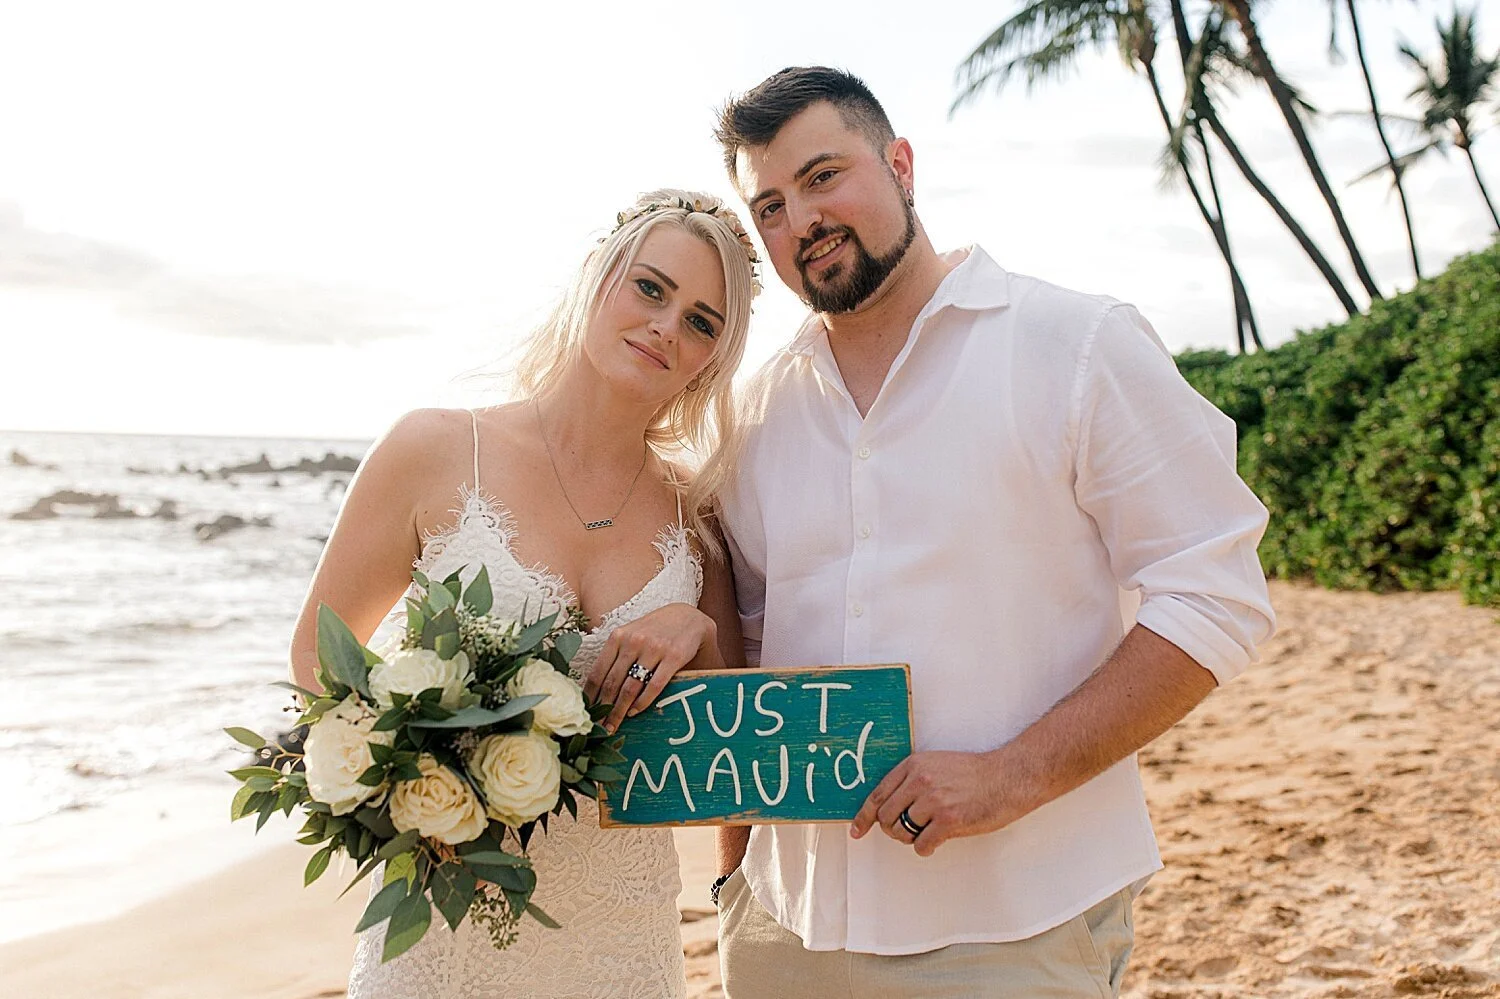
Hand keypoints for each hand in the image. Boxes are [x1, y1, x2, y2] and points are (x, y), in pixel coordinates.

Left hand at [584, 602, 719, 732]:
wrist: (687, 617)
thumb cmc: (653, 630)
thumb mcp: (630, 635)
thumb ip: (615, 656)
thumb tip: (596, 688)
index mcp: (618, 637)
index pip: (597, 672)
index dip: (590, 696)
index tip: (586, 712)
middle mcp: (633, 642)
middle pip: (612, 683)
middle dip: (603, 709)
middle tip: (598, 728)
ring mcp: (654, 649)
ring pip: (630, 688)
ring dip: (619, 711)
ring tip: (613, 725)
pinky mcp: (673, 657)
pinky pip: (654, 686)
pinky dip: (642, 703)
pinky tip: (634, 712)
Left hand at [848, 750, 1013, 856]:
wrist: (1008, 777)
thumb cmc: (974, 773)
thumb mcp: (936, 765)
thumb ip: (912, 781)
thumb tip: (890, 807)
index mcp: (913, 766)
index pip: (877, 795)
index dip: (864, 816)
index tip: (857, 831)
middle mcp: (920, 782)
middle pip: (885, 818)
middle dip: (893, 830)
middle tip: (909, 831)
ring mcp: (934, 801)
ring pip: (901, 833)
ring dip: (911, 839)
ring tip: (928, 832)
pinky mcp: (949, 820)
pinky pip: (922, 845)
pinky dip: (926, 848)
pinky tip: (937, 841)